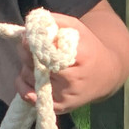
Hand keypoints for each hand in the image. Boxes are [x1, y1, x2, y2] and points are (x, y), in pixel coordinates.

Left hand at [14, 8, 128, 113]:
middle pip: (34, 65)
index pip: (46, 52)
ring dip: (26, 68)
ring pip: (28, 78)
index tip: (27, 39)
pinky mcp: (58, 107)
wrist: (106, 76)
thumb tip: (30, 25)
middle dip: (27, 54)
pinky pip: (27, 95)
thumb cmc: (87, 48)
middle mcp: (73, 80)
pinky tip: (32, 77)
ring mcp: (64, 96)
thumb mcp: (76, 29)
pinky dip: (23, 84)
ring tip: (40, 63)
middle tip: (32, 48)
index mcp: (81, 56)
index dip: (33, 46)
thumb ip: (54, 21)